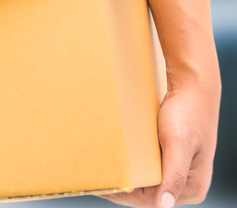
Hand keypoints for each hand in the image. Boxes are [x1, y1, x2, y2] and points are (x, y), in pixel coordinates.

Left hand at [99, 84, 218, 207]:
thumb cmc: (188, 113)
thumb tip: (165, 204)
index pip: (149, 202)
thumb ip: (174, 175)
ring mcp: (177, 174)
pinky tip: (114, 162)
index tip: (101, 186)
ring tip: (100, 172)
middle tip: (94, 178)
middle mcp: (186, 186)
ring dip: (124, 178)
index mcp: (193, 187)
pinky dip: (131, 168)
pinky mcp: (168, 163)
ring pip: (144, 184)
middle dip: (121, 188)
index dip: (124, 195)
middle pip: (145, 196)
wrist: (193, 90)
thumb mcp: (179, 143)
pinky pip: (146, 172)